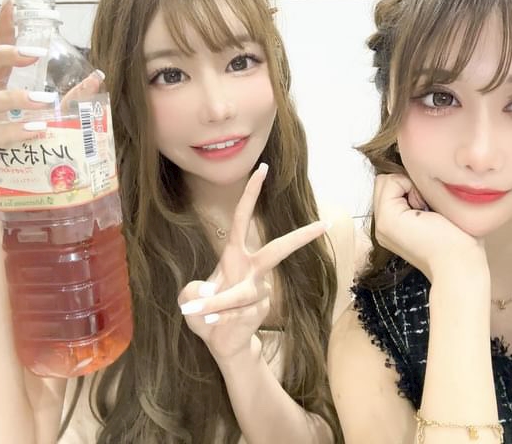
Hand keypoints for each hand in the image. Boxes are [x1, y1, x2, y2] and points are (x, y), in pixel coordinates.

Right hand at [0, 1, 104, 197]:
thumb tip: (97, 77)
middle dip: (2, 55)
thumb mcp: (48, 123)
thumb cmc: (26, 159)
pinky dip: (13, 131)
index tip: (13, 4)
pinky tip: (36, 130)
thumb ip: (67, 100)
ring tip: (45, 102)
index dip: (1, 29)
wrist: (8, 201)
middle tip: (33, 54)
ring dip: (14, 98)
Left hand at [178, 164, 326, 362]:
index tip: (263, 169)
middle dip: (299, 237)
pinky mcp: (260, 311)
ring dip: (217, 305)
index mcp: (234, 254)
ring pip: (240, 294)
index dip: (251, 194)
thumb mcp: (188, 300)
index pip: (242, 218)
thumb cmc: (205, 313)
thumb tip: (208, 294)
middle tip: (323, 225)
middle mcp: (251, 269)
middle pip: (278, 250)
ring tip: (200, 313)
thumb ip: (192, 294)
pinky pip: (238, 313)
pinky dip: (220, 320)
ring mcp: (260, 290)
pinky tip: (213, 325)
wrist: (219, 341)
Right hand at [372, 173, 485, 281]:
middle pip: (385, 182)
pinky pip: (390, 182)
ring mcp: (381, 224)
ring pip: (386, 180)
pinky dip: (410, 186)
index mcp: (393, 226)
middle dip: (408, 184)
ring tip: (427, 210)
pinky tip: (424, 209)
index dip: (411, 186)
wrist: (460, 265)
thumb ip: (420, 196)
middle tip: (428, 208)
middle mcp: (382, 226)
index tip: (431, 208)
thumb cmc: (458, 243)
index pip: (390, 187)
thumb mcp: (436, 212)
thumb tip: (419, 174)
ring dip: (410, 186)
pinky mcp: (386, 220)